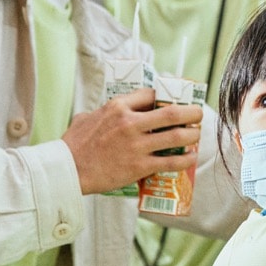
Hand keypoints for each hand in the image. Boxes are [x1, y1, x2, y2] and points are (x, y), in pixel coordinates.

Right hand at [62, 88, 203, 194]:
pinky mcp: (139, 166)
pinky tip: (191, 157)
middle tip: (198, 114)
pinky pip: (170, 161)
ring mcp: (136, 145)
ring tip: (197, 135)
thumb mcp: (85, 118)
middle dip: (192, 112)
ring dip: (192, 135)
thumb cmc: (72, 145)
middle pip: (172, 113)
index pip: (150, 95)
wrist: (66, 170)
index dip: (166, 97)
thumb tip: (107, 112)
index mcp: (117, 107)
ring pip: (176, 136)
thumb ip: (101, 112)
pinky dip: (185, 159)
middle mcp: (130, 123)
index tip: (174, 102)